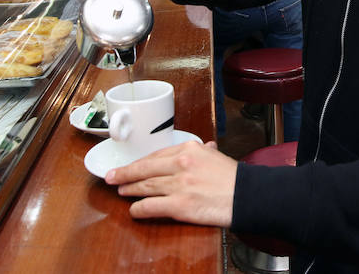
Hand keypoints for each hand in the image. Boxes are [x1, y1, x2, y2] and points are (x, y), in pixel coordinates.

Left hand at [106, 140, 235, 226]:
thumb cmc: (233, 178)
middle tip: (112, 177)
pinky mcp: (179, 205)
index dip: (140, 162)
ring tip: (121, 191)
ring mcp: (178, 185)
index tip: (130, 165)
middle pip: (145, 168)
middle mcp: (181, 164)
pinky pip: (151, 206)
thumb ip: (205, 151)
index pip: (157, 154)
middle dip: (125, 173)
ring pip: (145, 186)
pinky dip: (139, 209)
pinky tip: (134, 210)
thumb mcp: (217, 156)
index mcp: (189, 149)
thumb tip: (204, 147)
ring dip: (130, 189)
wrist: (246, 196)